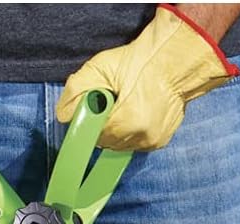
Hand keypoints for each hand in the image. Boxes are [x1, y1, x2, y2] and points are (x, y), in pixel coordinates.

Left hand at [56, 5, 239, 151]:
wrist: (177, 62)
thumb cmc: (141, 61)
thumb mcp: (102, 67)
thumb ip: (76, 90)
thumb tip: (63, 115)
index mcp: (128, 120)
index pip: (96, 137)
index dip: (91, 124)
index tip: (92, 112)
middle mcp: (142, 137)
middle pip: (109, 144)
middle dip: (104, 127)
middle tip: (109, 105)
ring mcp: (153, 141)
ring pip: (123, 146)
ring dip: (117, 132)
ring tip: (123, 108)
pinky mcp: (160, 141)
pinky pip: (137, 144)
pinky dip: (131, 133)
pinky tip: (135, 114)